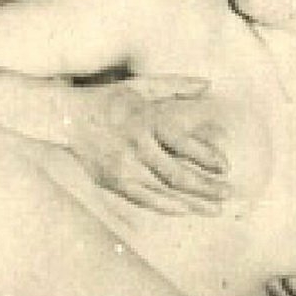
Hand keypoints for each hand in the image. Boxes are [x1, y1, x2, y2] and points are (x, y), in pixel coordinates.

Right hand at [59, 76, 230, 214]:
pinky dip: (165, 207)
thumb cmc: (109, 100)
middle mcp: (136, 146)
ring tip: (214, 209)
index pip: (185, 145)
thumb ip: (174, 85)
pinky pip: (143, 199)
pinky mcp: (112, 181)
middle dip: (206, 187)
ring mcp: (123, 167)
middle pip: (177, 175)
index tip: (226, 167)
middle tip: (228, 193)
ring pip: (163, 191)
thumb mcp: (141, 87)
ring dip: (192, 203)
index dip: (208, 158)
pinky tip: (183, 210)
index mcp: (147, 121)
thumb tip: (207, 84)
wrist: (68, 118)